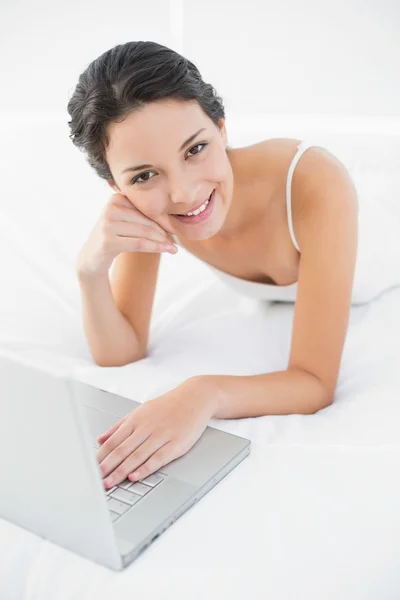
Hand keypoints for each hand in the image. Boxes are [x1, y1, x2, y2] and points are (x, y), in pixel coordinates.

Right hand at [76, 192, 176, 277]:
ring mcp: (108, 224)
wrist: (92, 257)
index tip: (174, 228)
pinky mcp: (108, 241)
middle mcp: (110, 208)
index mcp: (116, 198)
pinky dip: (156, 247)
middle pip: (146, 220)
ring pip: (145, 232)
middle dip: (163, 231)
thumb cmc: (113, 237)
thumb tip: (171, 217)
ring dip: (162, 241)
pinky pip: (140, 244)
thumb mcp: (124, 221)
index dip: (161, 219)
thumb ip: (140, 215)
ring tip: (173, 247)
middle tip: (175, 240)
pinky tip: (169, 250)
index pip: (145, 209)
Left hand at [95, 377, 215, 487]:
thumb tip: (100, 439)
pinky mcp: (176, 444)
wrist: (196, 397)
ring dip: (121, 471)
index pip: (113, 441)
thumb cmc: (168, 405)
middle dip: (107, 467)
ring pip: (137, 456)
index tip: (90, 469)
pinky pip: (158, 459)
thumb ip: (119, 425)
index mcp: (136, 419)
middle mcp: (147, 427)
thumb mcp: (141, 410)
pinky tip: (135, 476)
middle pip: (122, 450)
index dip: (100, 457)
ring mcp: (162, 436)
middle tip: (96, 480)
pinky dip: (145, 469)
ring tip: (110, 482)